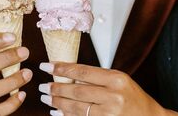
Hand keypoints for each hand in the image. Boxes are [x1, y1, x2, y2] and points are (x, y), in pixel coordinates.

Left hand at [38, 62, 175, 115]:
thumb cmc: (134, 98)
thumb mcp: (120, 81)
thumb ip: (98, 78)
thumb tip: (69, 75)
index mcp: (116, 79)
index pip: (82, 71)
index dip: (62, 68)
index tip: (46, 66)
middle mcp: (113, 96)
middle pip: (76, 90)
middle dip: (56, 88)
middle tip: (43, 86)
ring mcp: (110, 113)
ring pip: (76, 107)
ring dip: (58, 102)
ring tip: (47, 98)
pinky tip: (57, 112)